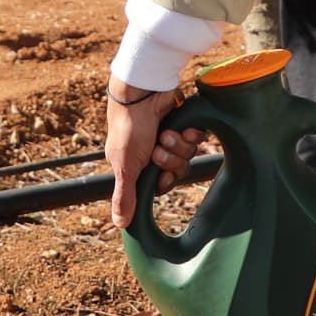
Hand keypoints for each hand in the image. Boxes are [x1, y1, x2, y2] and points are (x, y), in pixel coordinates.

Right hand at [104, 82, 203, 225]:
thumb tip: (119, 225)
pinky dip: (190, 133)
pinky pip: (196, 138)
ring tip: (166, 132)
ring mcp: (168, 137)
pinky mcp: (182, 123)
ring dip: (178, 144)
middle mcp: (152, 152)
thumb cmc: (129, 128)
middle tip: (159, 148)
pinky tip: (182, 126)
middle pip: (177, 171)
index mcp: (136, 165)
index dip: (166, 181)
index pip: (160, 185)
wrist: (142, 90)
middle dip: (171, 160)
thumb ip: (124, 196)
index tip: (162, 175)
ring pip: (187, 155)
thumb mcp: (125, 166)